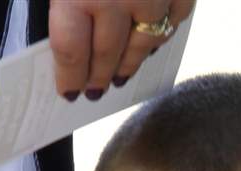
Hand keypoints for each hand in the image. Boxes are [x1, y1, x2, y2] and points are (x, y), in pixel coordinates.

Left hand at [48, 0, 196, 99]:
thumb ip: (64, 1)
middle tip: (94, 89)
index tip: (68, 91)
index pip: (71, 48)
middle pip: (108, 53)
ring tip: (120, 72)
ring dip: (131, 61)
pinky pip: (176, 18)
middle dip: (99, 75)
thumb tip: (65, 36)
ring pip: (145, 43)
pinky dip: (162, 32)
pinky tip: (149, 39)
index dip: (69, 76)